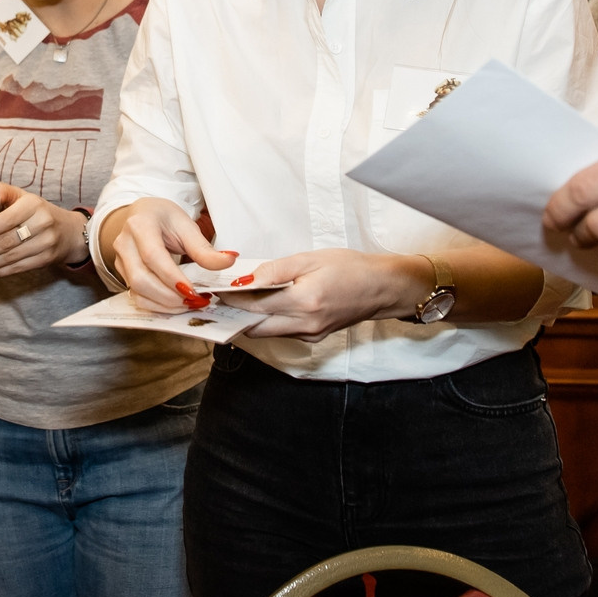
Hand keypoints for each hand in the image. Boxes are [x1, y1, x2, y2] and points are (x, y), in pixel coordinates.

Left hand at [0, 186, 85, 280]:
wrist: (71, 231)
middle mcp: (42, 222)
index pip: (6, 220)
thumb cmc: (38, 212)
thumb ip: (1, 194)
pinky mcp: (47, 259)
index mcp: (33, 204)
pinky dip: (0, 273)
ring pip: (12, 257)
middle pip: (7, 241)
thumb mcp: (23, 197)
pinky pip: (19, 267)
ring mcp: (46, 242)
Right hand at [99, 197, 232, 311]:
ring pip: (136, 291)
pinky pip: (136, 296)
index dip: (172, 277)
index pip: (152, 256)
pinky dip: (156, 305)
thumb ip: (204, 248)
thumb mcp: (186, 226)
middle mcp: (124, 243)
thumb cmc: (164, 219)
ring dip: (164, 304)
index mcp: (140, 224)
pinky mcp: (122, 274)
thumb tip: (228, 261)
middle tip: (195, 301)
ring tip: (188, 304)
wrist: (143, 215)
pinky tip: (175, 303)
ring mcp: (120, 260)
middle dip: (169, 296)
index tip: (193, 292)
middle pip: (140, 278)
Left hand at [238, 248, 429, 340]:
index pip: (254, 306)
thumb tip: (246, 278)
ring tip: (237, 299)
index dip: (231, 300)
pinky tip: (264, 305)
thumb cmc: (351, 268)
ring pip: (267, 332)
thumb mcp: (311, 259)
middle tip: (219, 298)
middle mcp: (304, 325)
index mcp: (303, 302)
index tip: (215, 290)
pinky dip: (268, 320)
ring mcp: (309, 335)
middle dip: (234, 314)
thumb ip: (276, 270)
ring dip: (250, 319)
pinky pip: (282, 332)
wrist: (382, 288)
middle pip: (255, 328)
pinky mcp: (313, 337)